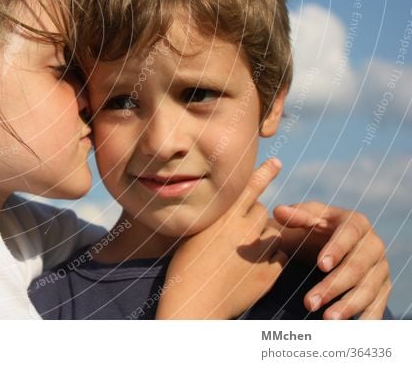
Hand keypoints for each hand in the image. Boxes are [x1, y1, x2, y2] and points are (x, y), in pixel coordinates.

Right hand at [156, 158, 287, 318]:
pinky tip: (253, 269)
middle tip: (240, 234)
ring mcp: (258, 252)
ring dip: (265, 238)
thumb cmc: (186, 268)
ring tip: (246, 253)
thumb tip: (230, 212)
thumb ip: (216, 221)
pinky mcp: (268, 274)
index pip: (249, 188)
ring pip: (274, 233)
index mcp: (223, 218)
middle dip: (255, 219)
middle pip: (262, 211)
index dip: (264, 173)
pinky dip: (270, 260)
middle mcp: (242, 231)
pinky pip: (279, 257)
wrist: (194, 304)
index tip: (277, 162)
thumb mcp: (195, 235)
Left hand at [273, 202, 390, 318]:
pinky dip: (368, 318)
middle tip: (309, 302)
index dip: (336, 249)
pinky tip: (352, 331)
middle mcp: (373, 245)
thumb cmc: (317, 227)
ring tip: (326, 319)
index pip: (349, 234)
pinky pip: (379, 304)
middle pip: (357, 267)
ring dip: (348, 306)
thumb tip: (279, 211)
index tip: (321, 265)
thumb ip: (295, 215)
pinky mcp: (383, 287)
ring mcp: (380, 268)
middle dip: (334, 286)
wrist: (336, 242)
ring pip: (368, 289)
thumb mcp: (307, 217)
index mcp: (356, 223)